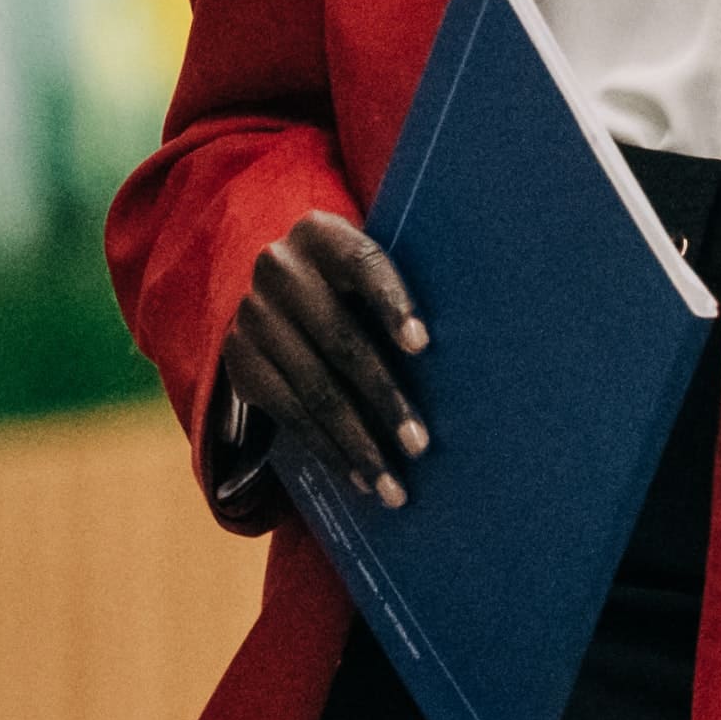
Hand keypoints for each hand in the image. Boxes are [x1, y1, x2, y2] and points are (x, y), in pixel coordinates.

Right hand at [221, 212, 428, 507]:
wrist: (273, 289)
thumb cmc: (352, 285)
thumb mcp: (367, 270)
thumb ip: (400, 294)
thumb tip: (480, 348)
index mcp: (322, 235)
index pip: (363, 264)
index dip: (392, 303)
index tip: (422, 345)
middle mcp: (280, 269)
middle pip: (341, 340)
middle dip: (384, 398)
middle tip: (419, 445)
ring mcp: (255, 316)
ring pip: (315, 389)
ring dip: (358, 442)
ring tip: (394, 484)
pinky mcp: (241, 360)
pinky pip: (289, 413)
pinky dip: (328, 449)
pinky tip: (359, 476)